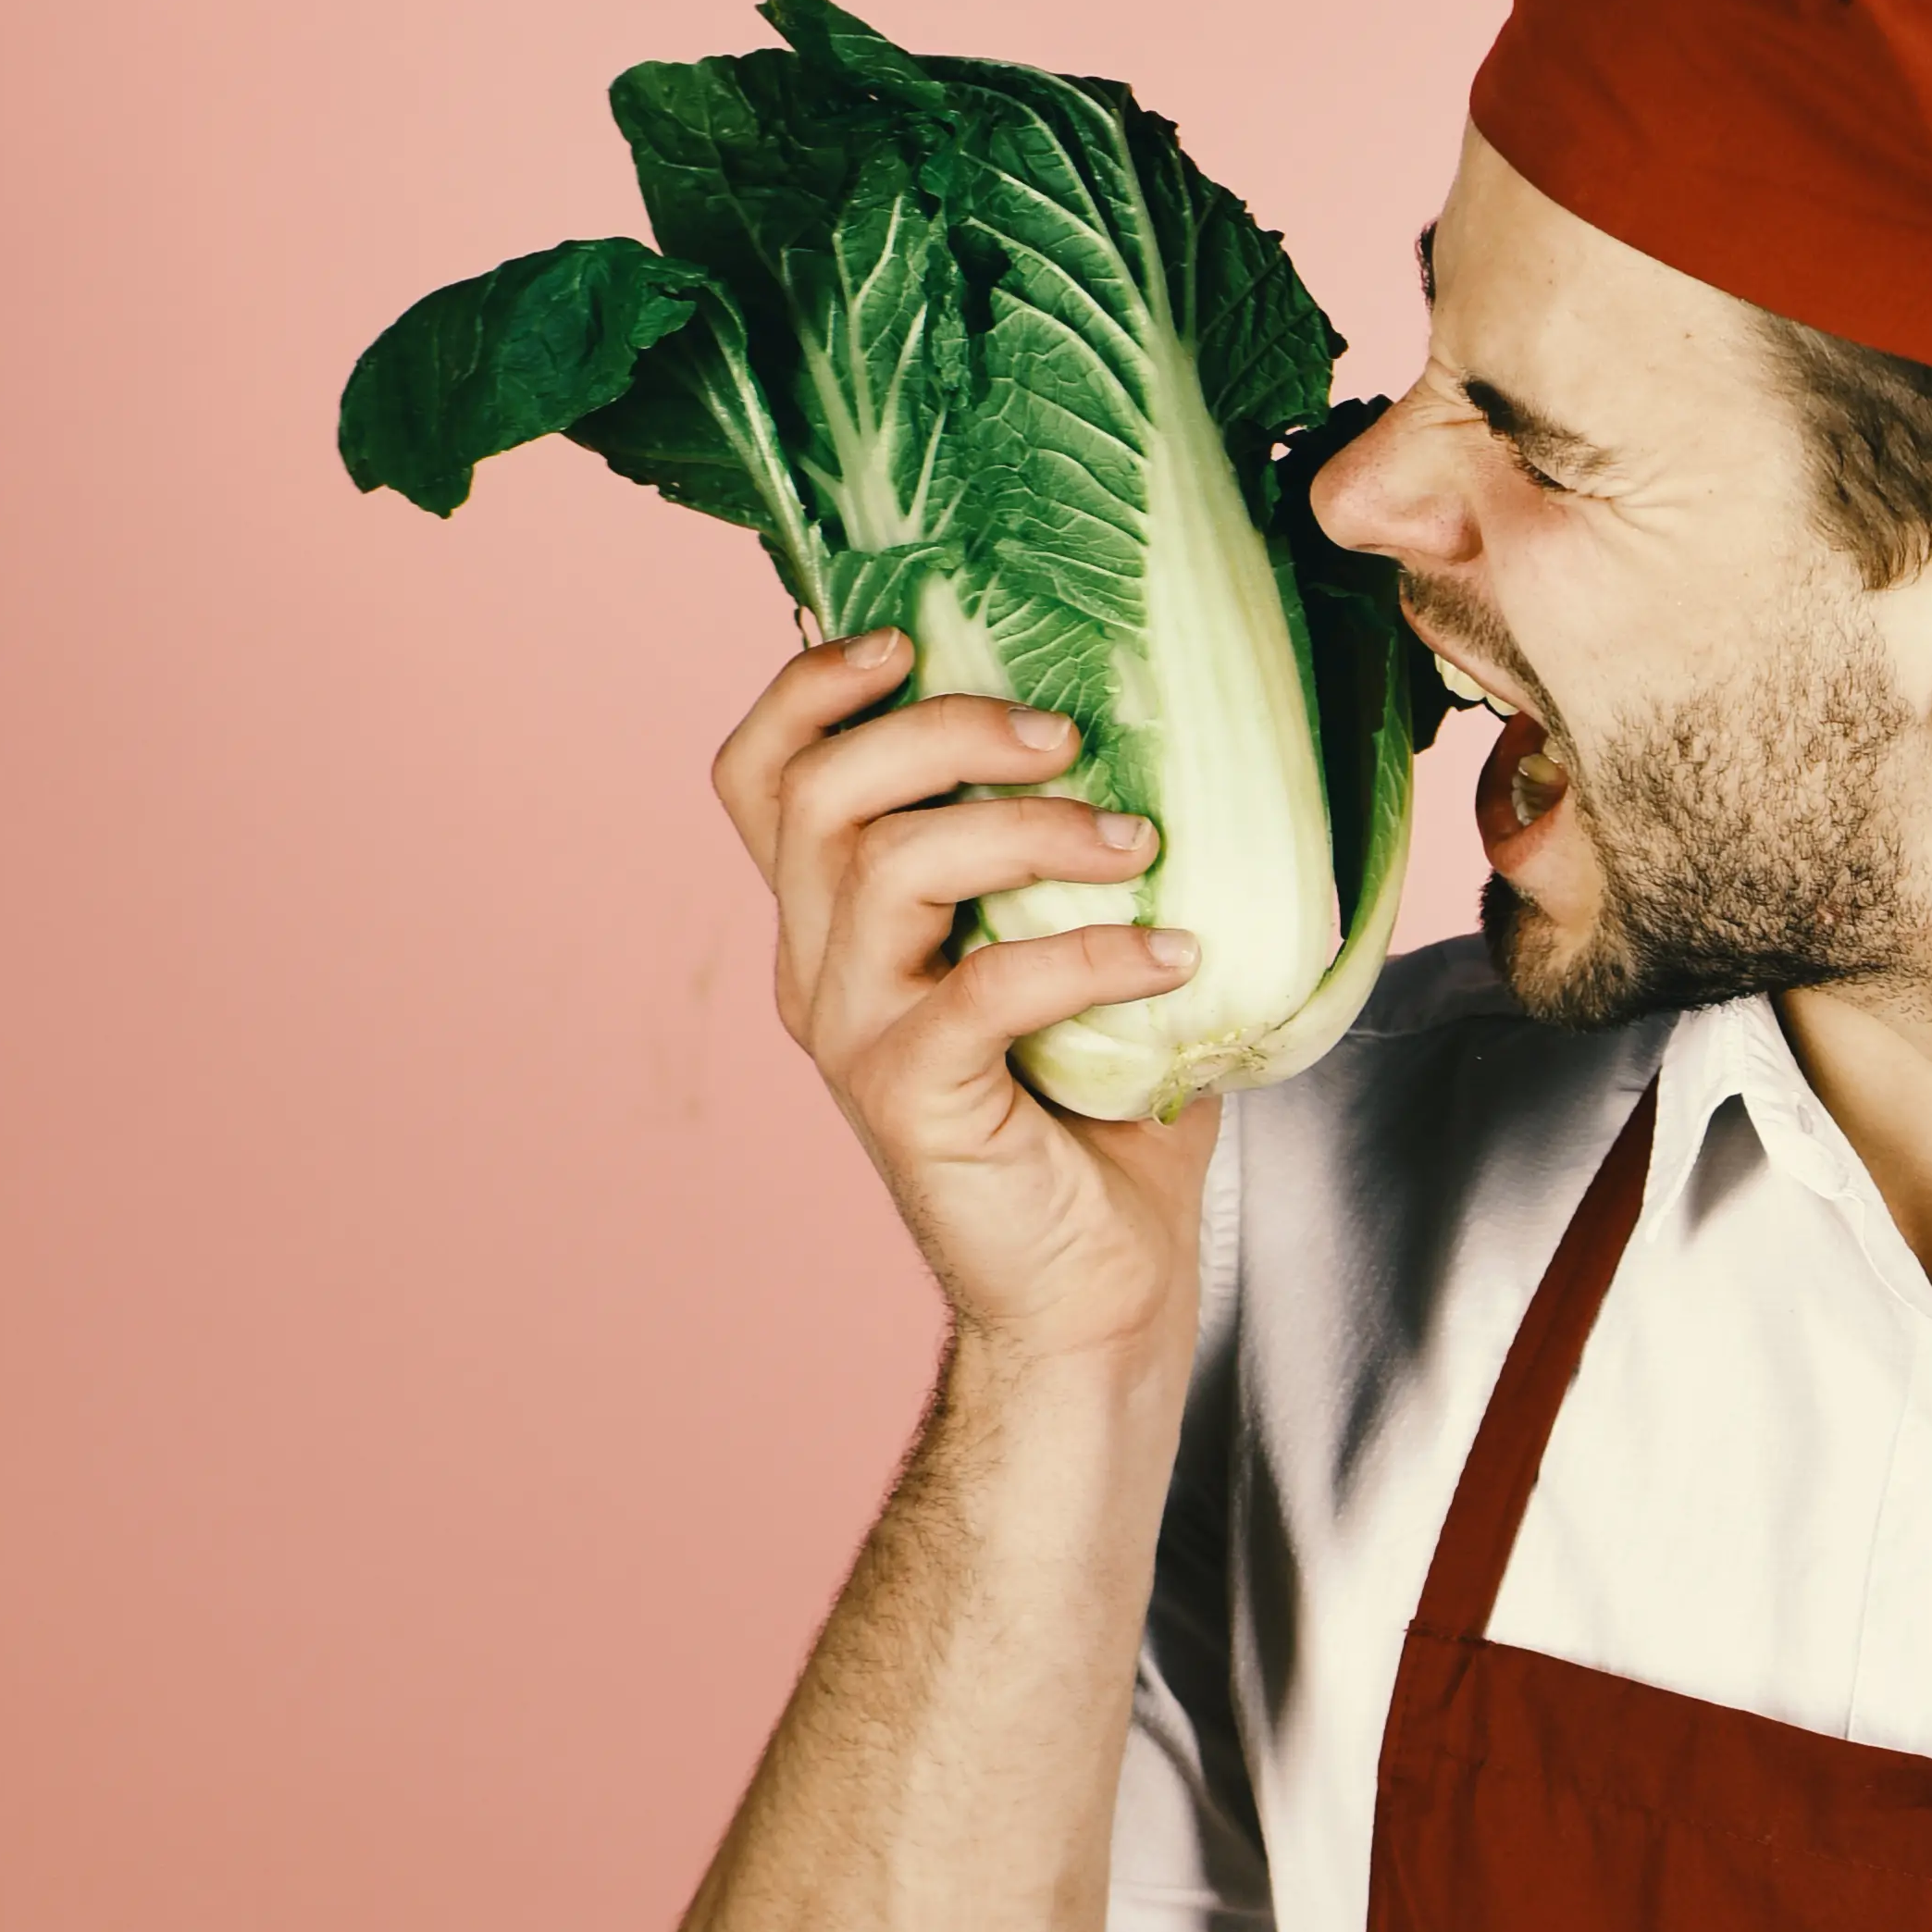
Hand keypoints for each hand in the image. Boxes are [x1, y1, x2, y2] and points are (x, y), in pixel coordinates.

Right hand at [712, 630, 1217, 1375]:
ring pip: (888, 867)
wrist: (1096, 1290)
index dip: (812, 688)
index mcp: (833, 922)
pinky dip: (1088, 952)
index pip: (761, 774)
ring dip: (1028, 832)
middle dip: (945, 734)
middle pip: (821, 792)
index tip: (912, 641)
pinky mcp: (908, 1099)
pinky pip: (982, 986)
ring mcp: (852, 1034)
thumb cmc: (1098, 1121)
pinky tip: (1170, 954)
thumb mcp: (1073, 955)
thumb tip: (1166, 725)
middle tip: (1068, 740)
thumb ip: (1070, 856)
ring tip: (1139, 843)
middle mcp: (816, 968)